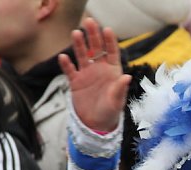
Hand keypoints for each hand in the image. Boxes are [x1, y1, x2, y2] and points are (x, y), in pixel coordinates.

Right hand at [59, 18, 130, 132]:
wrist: (96, 125)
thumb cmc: (110, 113)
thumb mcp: (117, 102)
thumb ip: (120, 89)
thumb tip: (127, 77)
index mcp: (112, 72)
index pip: (111, 52)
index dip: (109, 41)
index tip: (107, 30)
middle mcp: (99, 69)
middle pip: (96, 48)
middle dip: (93, 35)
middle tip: (89, 22)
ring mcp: (87, 74)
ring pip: (82, 55)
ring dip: (79, 45)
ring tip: (76, 33)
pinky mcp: (75, 82)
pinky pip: (70, 71)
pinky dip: (66, 64)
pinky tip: (63, 57)